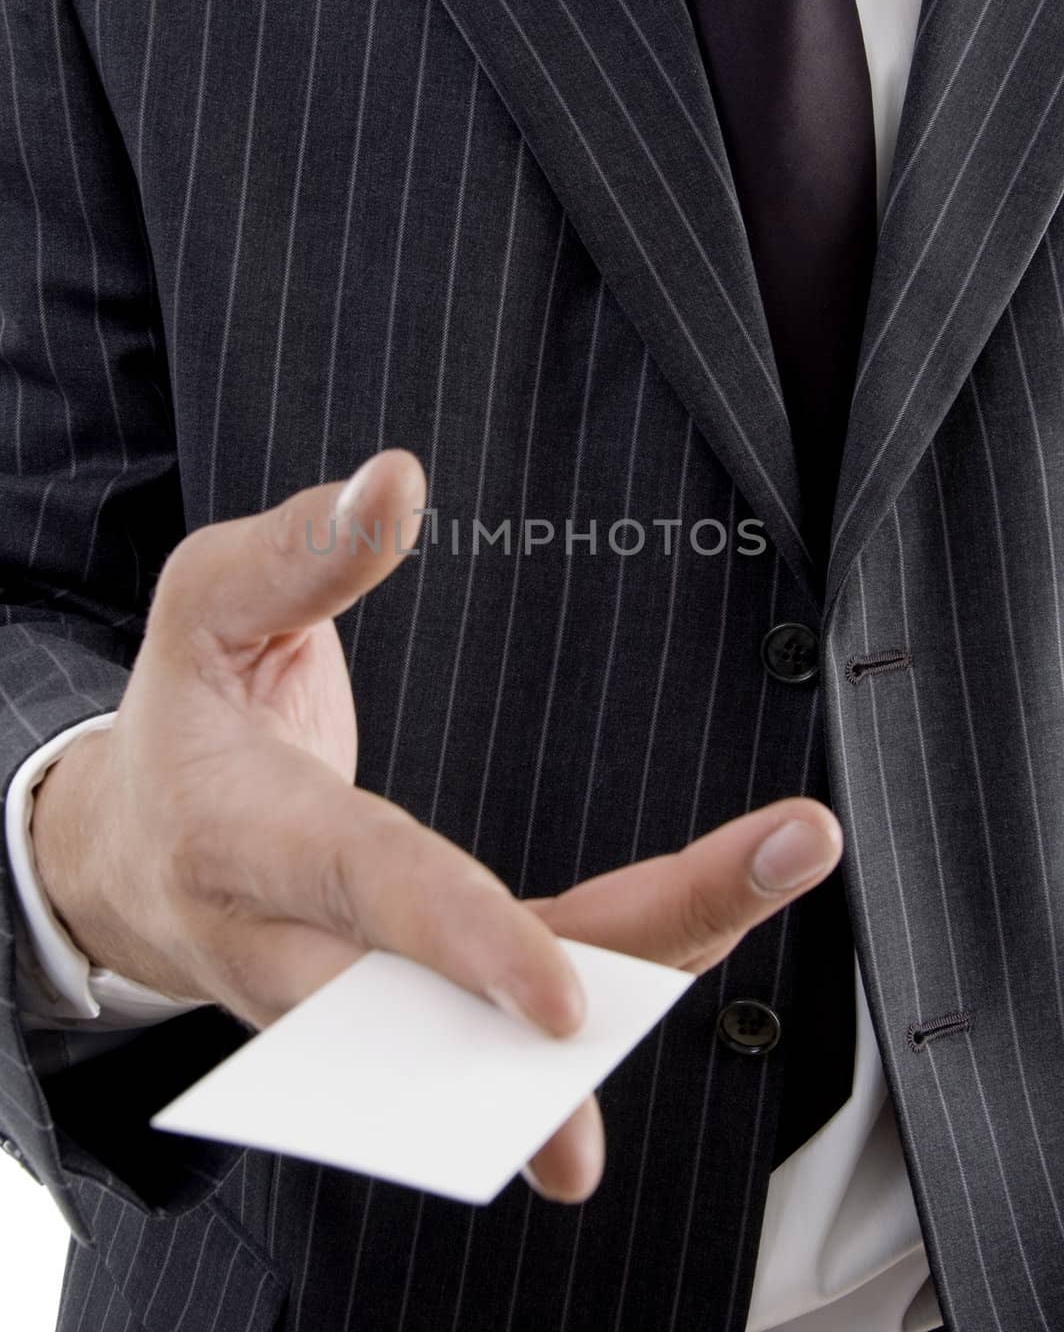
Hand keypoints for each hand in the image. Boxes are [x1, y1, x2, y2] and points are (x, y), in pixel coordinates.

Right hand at [30, 447, 840, 1203]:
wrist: (133, 852)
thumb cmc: (184, 714)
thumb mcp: (203, 607)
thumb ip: (296, 552)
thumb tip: (397, 479)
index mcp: (241, 837)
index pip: (360, 892)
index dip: (458, 943)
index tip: (564, 1001)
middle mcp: (293, 950)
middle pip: (439, 1008)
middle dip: (570, 1025)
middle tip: (679, 1028)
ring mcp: (349, 1001)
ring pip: (497, 1030)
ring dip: (633, 991)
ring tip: (767, 875)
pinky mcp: (399, 1009)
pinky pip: (510, 1016)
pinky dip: (614, 977)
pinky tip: (710, 917)